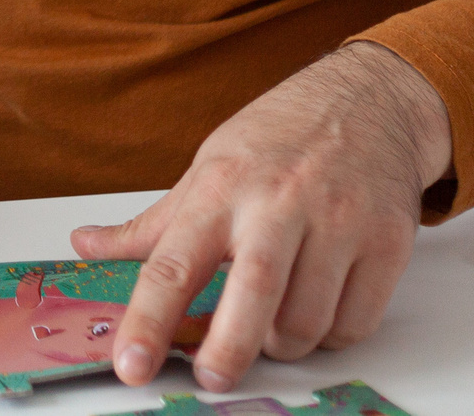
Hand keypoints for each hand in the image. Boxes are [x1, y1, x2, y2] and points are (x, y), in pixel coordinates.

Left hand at [70, 42, 451, 392]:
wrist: (369, 98)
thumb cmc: (280, 137)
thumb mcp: (208, 166)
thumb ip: (152, 223)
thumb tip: (85, 246)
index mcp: (221, 188)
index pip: (172, 263)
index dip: (147, 321)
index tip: (130, 365)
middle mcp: (279, 203)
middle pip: (253, 296)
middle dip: (228, 350)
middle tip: (212, 375)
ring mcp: (339, 221)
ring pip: (308, 323)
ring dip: (283, 343)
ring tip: (270, 324)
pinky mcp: (388, 242)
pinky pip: (355, 323)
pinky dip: (332, 335)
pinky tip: (319, 308)